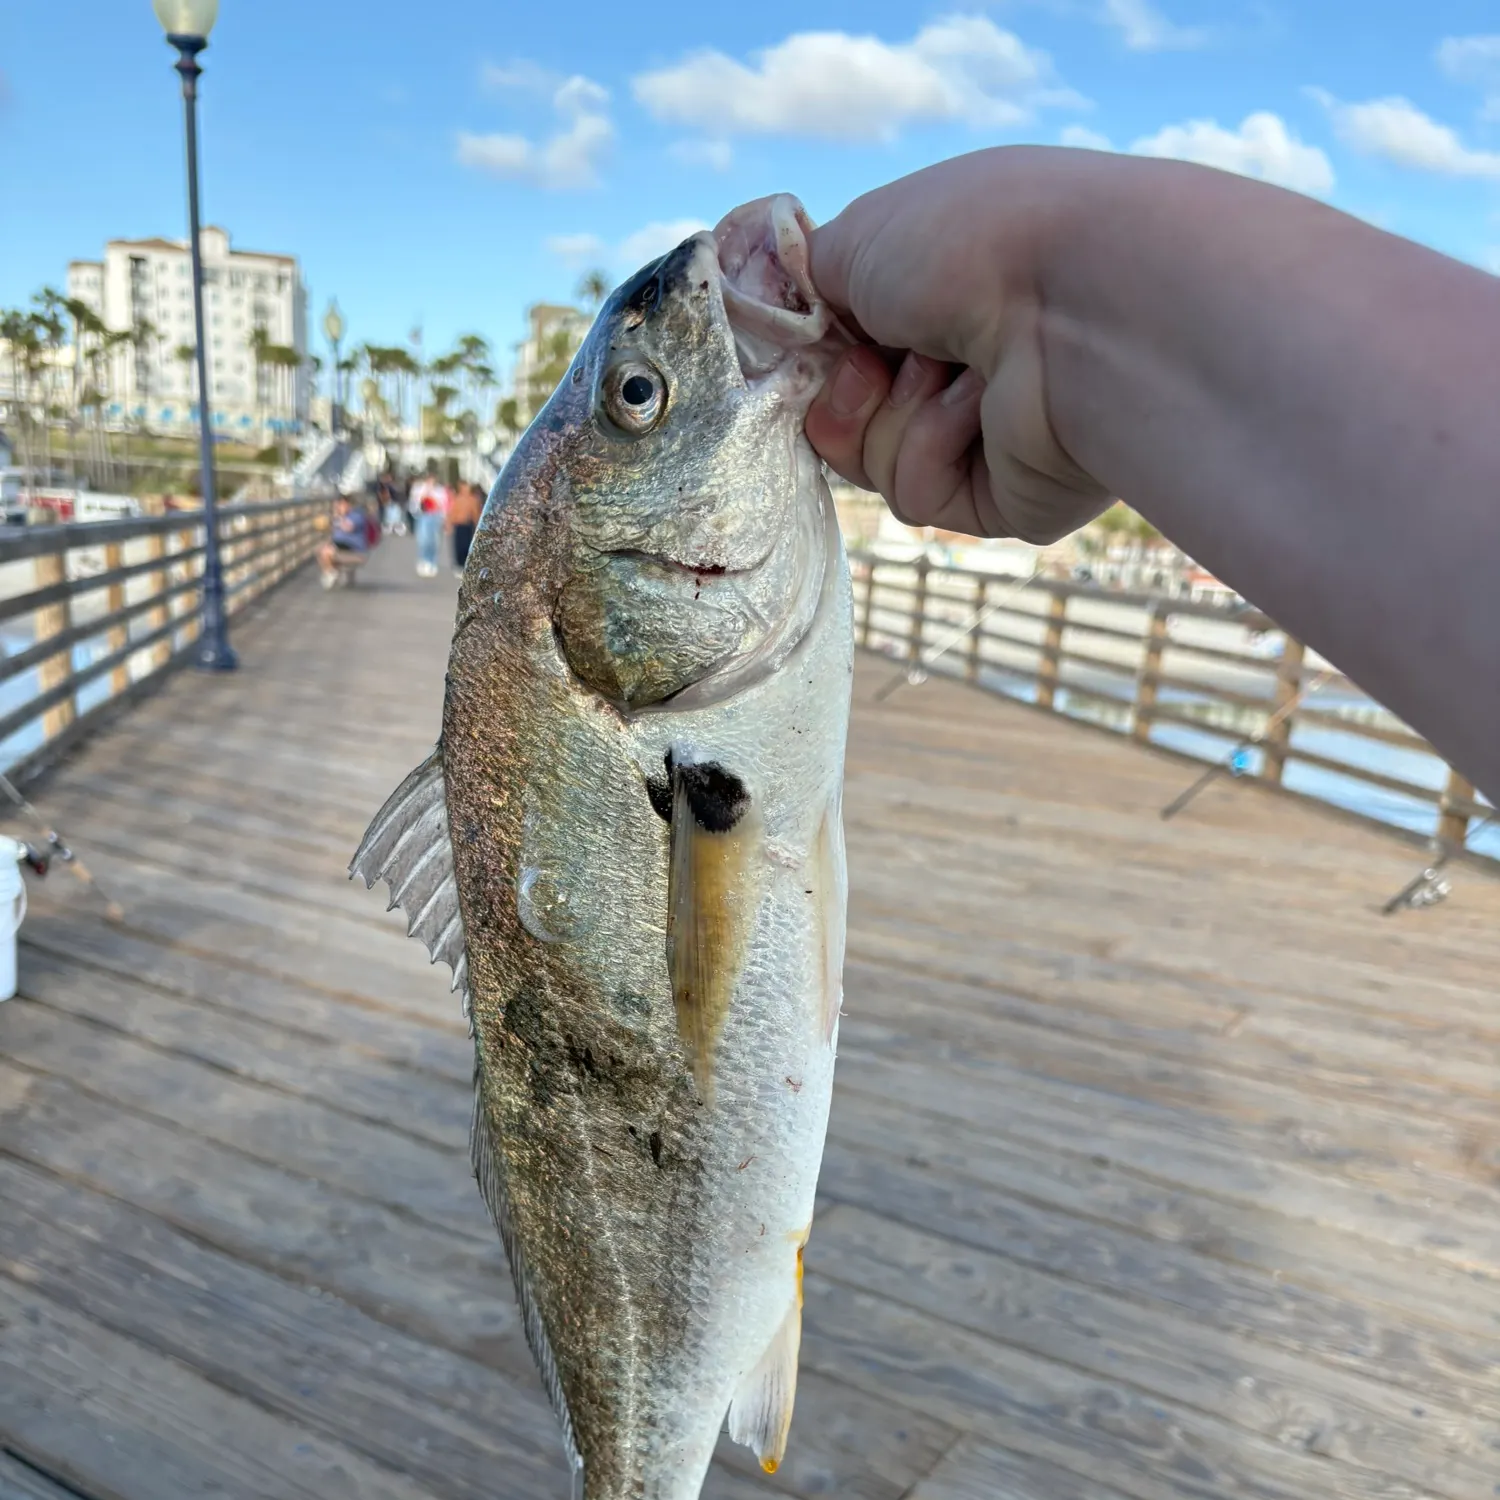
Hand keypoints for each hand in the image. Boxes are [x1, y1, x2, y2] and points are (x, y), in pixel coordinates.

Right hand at [805, 148, 1111, 543]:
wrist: (1076, 303)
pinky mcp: (1007, 500)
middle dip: (847, 390)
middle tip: (881, 356)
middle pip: (850, 418)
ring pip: (876, 463)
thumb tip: (779, 320)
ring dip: (895, 413)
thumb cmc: (974, 242)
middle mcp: (972, 366)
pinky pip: (918, 496)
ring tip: (957, 369)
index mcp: (946, 297)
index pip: (846, 350)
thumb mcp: (857, 237)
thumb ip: (804, 280)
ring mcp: (990, 437)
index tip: (807, 340)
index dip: (815, 354)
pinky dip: (931, 448)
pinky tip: (982, 409)